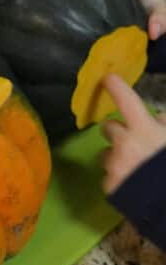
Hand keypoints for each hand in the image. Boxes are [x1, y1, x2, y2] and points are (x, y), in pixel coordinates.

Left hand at [101, 74, 165, 192]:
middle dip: (117, 131)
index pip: (126, 100)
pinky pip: (108, 175)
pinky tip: (131, 185)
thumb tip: (155, 118)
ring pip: (104, 153)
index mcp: (144, 130)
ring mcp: (114, 166)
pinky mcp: (109, 185)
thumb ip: (164, 126)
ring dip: (115, 156)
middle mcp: (124, 144)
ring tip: (132, 168)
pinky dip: (117, 177)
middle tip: (132, 141)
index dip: (116, 87)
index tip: (107, 78)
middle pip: (107, 127)